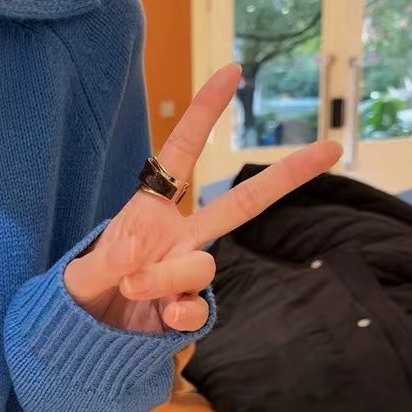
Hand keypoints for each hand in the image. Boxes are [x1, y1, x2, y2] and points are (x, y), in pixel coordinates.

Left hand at [64, 63, 341, 332]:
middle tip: (330, 148)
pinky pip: (201, 307)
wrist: (86, 339)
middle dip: (286, 178)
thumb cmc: (83, 294)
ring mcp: (188, 274)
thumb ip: (104, 264)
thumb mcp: (80, 275)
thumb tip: (132, 255)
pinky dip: (184, 312)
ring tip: (132, 287)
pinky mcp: (190, 309)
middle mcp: (179, 237)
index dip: (203, 114)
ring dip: (168, 276)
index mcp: (150, 211)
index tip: (232, 71)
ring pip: (203, 264)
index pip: (181, 154)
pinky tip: (164, 316)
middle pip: (241, 204)